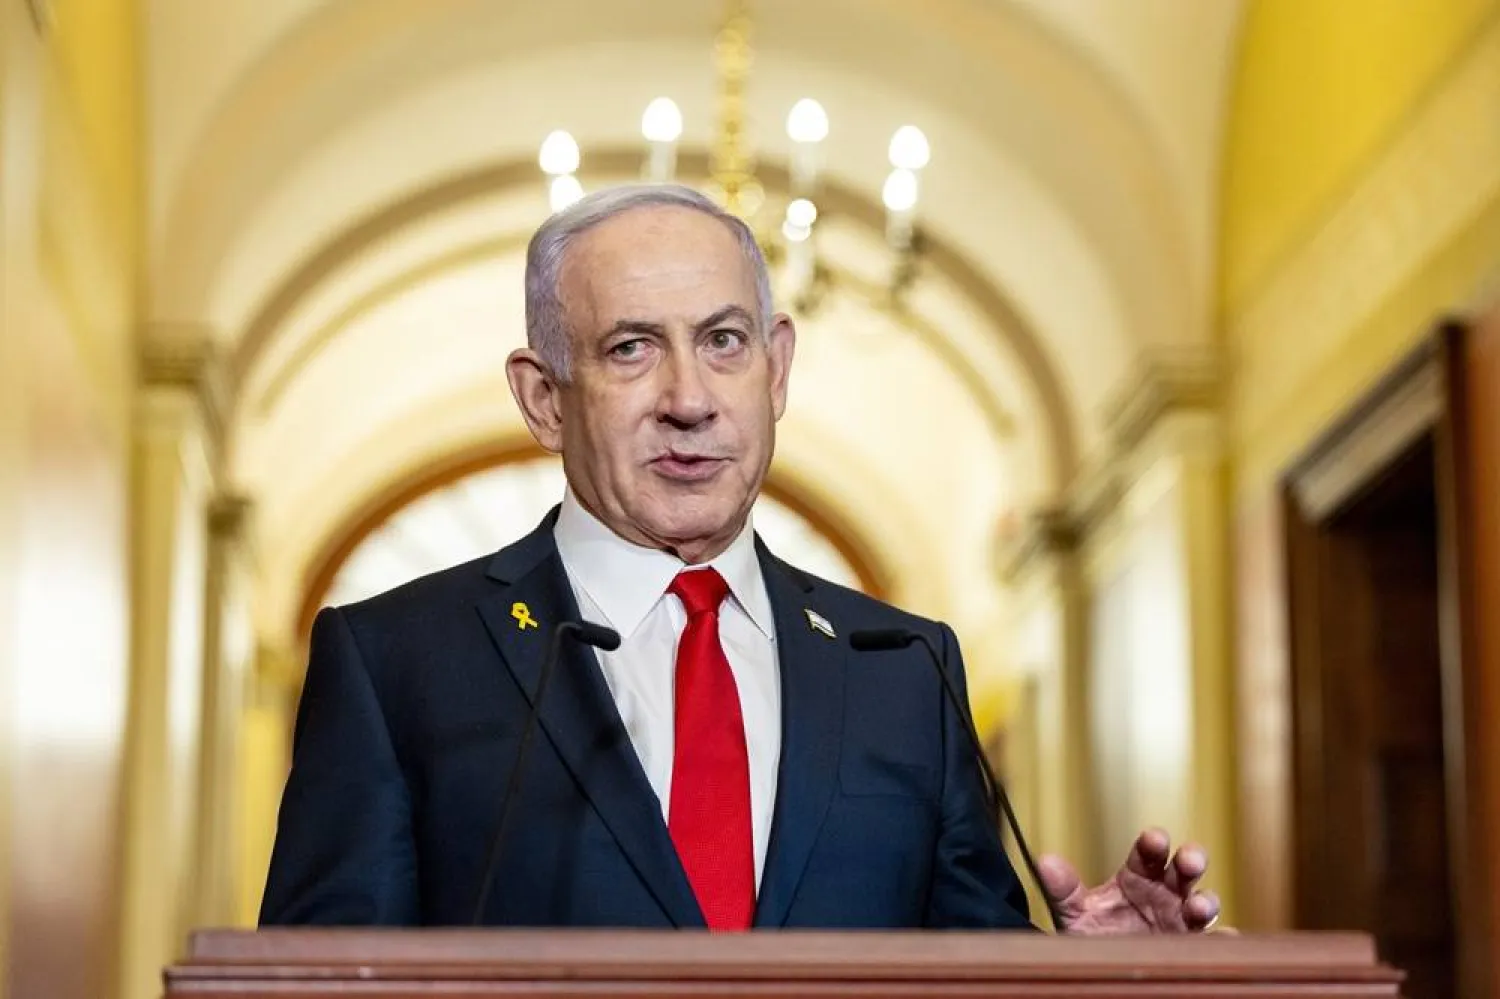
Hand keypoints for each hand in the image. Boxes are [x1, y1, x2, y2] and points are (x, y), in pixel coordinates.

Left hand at [1038, 827, 1225, 934]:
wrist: (1102, 968)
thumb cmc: (1095, 934)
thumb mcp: (1075, 913)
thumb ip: (1064, 890)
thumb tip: (1045, 862)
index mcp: (1138, 877)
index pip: (1148, 852)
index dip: (1154, 843)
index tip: (1154, 840)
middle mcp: (1164, 893)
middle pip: (1184, 869)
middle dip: (1191, 859)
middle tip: (1189, 862)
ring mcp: (1181, 920)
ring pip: (1204, 903)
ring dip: (1206, 902)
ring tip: (1198, 907)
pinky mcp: (1191, 947)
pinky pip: (1213, 941)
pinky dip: (1222, 939)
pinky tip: (1224, 938)